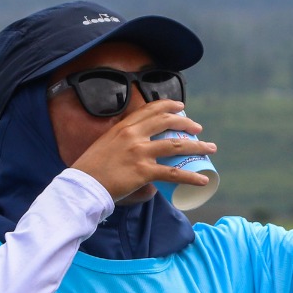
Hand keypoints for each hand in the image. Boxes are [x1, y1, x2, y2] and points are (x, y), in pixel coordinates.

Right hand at [69, 99, 216, 202]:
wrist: (83, 185)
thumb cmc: (92, 168)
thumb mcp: (105, 145)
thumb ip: (120, 143)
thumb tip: (136, 151)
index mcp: (123, 127)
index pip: (150, 110)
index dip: (169, 106)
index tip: (181, 107)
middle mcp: (133, 135)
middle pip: (167, 122)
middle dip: (187, 124)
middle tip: (198, 129)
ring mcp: (139, 153)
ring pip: (176, 145)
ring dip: (198, 146)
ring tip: (210, 148)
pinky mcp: (143, 172)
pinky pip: (173, 173)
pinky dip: (191, 177)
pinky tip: (203, 180)